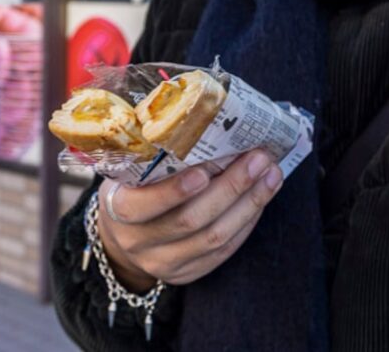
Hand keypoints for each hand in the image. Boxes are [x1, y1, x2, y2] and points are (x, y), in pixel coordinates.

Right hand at [96, 150, 283, 289]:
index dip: (173, 191)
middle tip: (258, 158)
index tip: (204, 170)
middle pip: (189, 221)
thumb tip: (207, 115)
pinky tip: (261, 197)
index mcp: (118, 210)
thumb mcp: (130, 170)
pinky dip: (247, 222)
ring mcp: (163, 263)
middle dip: (230, 188)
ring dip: (249, 204)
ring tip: (270, 174)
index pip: (141, 206)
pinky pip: (223, 252)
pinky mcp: (187, 274)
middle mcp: (138, 241)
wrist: (123, 237)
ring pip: (213, 239)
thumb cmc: (133, 189)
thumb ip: (155, 153)